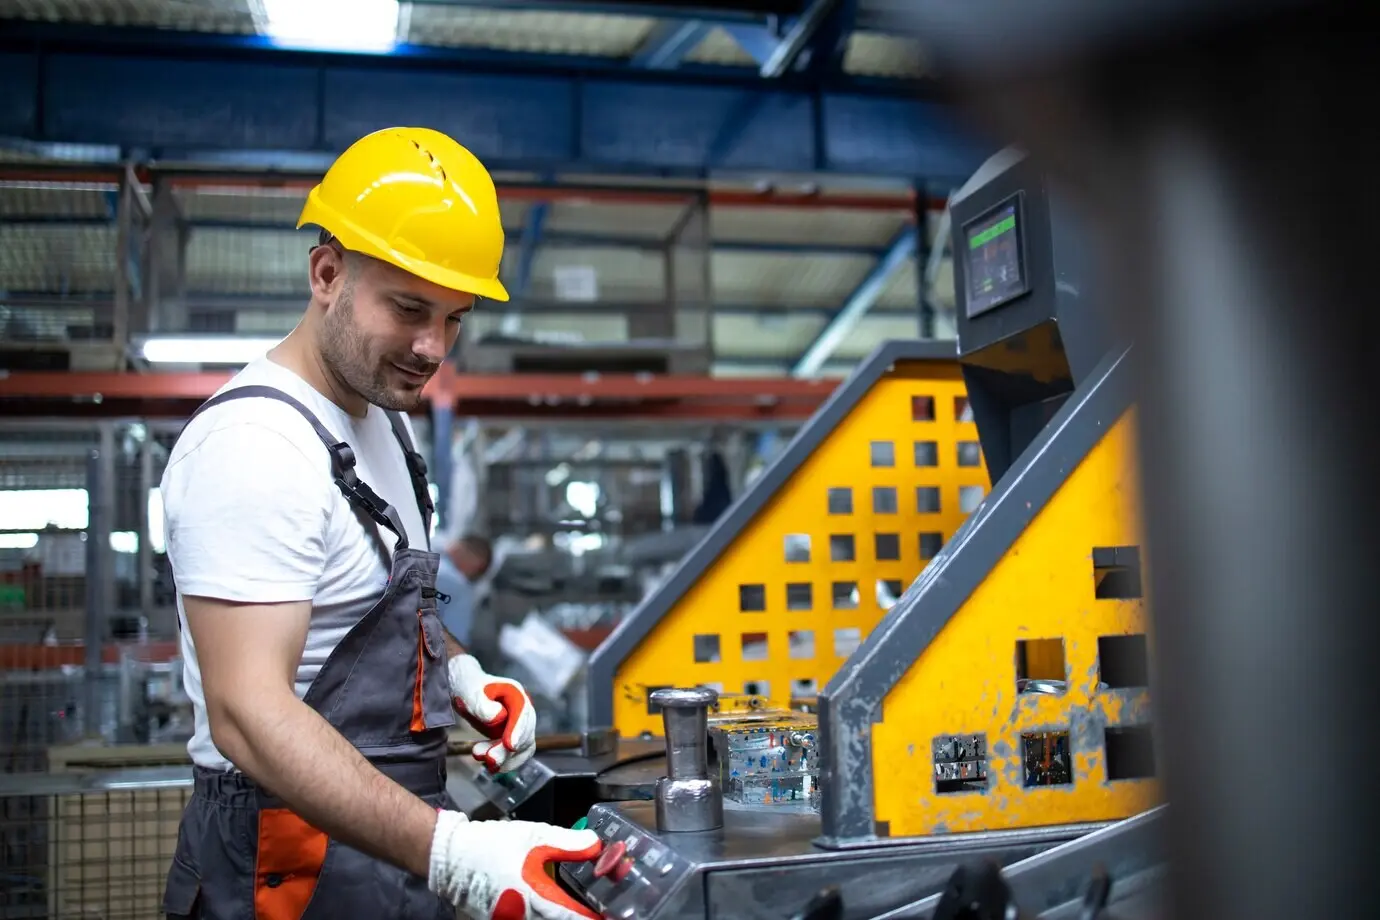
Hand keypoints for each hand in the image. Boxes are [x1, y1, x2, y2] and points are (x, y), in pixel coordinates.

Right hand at [428, 810, 601, 919]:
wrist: (450, 857)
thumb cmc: (492, 845)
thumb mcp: (534, 837)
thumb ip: (568, 844)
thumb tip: (598, 846)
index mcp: (534, 897)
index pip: (573, 917)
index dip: (594, 917)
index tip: (614, 914)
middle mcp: (521, 917)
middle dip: (578, 917)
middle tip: (598, 910)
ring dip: (561, 917)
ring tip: (578, 908)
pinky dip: (542, 916)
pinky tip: (550, 907)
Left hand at [449, 654, 536, 772]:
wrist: (465, 690)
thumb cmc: (468, 686)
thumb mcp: (470, 692)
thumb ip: (482, 705)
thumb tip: (499, 717)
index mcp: (516, 693)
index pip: (523, 713)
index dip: (518, 730)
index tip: (510, 746)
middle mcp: (523, 710)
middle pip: (525, 734)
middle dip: (508, 750)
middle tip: (489, 759)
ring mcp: (519, 724)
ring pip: (522, 747)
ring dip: (505, 759)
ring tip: (484, 760)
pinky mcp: (512, 737)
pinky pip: (516, 754)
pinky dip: (505, 762)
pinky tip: (490, 766)